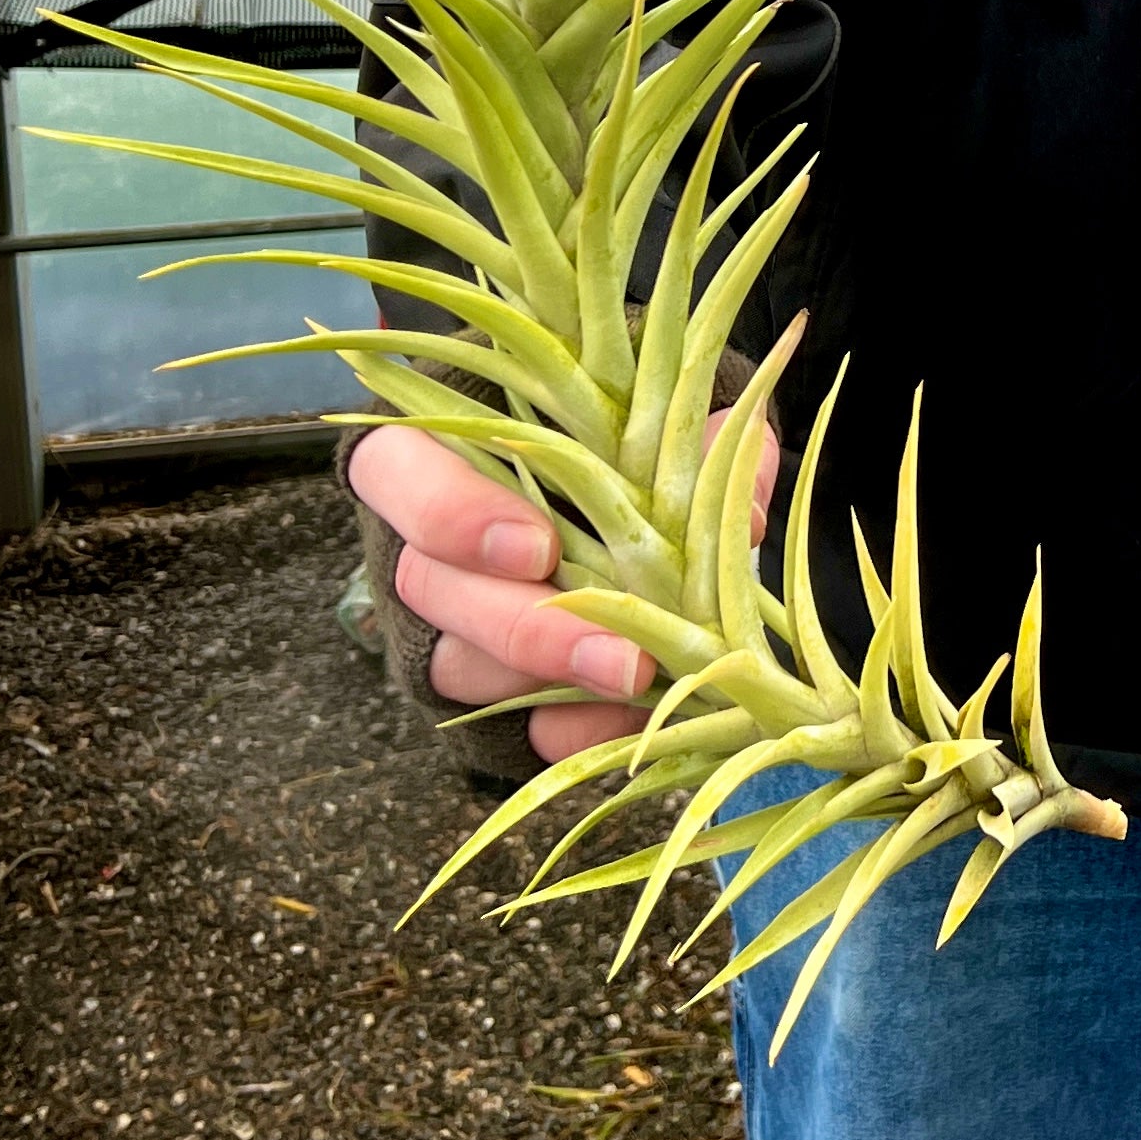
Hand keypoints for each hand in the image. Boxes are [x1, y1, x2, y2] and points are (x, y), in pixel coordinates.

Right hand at [350, 411, 780, 761]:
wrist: (614, 495)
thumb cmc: (617, 427)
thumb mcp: (651, 413)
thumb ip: (688, 436)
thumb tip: (741, 492)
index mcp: (437, 447)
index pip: (399, 473)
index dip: (455, 515)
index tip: (538, 548)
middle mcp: (424, 539)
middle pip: (432, 589)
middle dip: (529, 630)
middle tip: (620, 658)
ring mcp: (444, 619)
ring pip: (461, 663)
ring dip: (552, 683)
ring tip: (642, 687)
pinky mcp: (485, 680)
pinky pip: (508, 722)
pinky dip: (569, 726)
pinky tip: (629, 721)